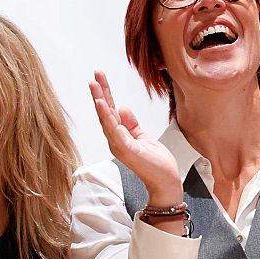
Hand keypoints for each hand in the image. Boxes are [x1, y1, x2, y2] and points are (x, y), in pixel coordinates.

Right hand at [89, 71, 182, 206]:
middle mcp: (116, 140)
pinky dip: (107, 117)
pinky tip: (103, 105)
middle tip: (93, 77)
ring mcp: (119, 145)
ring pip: (106, 119)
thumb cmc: (156, 163)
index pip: (110, 111)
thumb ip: (132, 123)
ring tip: (95, 86)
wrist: (166, 181)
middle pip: (105, 113)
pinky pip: (114, 130)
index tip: (99, 78)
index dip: (105, 94)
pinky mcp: (126, 149)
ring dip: (100, 102)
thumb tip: (122, 107)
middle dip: (99, 93)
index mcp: (120, 136)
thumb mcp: (144, 137)